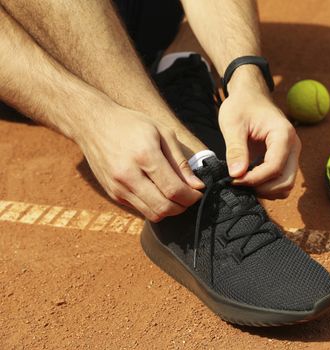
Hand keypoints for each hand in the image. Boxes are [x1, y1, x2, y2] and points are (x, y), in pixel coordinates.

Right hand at [75, 104, 203, 221]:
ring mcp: (118, 187)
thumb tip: (197, 186)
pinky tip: (159, 192)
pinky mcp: (112, 194)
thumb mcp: (162, 133)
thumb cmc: (132, 124)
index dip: (191, 197)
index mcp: (144, 156)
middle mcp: (128, 175)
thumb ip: (180, 161)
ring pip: (152, 214)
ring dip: (170, 210)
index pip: (174, 190)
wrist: (93, 123)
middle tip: (190, 196)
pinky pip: (140, 209)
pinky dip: (154, 206)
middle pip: (164, 207)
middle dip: (183, 206)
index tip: (199, 192)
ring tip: (176, 195)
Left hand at [218, 88, 300, 198]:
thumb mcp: (233, 124)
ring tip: (243, 180)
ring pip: (285, 185)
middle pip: (285, 181)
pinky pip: (281, 181)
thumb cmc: (241, 105)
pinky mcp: (285, 159)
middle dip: (261, 188)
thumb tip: (236, 175)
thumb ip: (236, 150)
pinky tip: (248, 177)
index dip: (254, 179)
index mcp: (283, 134)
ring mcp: (291, 154)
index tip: (234, 179)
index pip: (274, 168)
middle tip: (238, 183)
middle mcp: (293, 146)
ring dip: (265, 190)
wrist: (250, 95)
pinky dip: (266, 186)